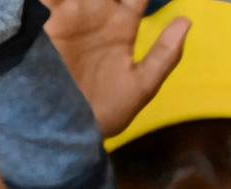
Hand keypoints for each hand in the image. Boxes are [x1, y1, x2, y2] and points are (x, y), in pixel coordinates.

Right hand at [41, 0, 187, 138]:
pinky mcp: (43, 22)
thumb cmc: (103, 114)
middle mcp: (94, 14)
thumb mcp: (139, 87)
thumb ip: (164, 56)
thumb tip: (187, 21)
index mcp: (119, 26)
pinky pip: (45, 0)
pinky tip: (59, 0)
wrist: (62, 133)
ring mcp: (68, 15)